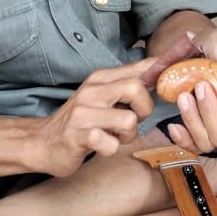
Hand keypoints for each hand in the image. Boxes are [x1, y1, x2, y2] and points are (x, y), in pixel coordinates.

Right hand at [35, 61, 156, 175]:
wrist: (41, 142)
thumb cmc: (79, 120)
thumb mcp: (101, 95)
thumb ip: (127, 83)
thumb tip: (159, 69)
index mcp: (101, 79)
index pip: (139, 67)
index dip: (162, 71)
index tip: (175, 77)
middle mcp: (92, 91)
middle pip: (136, 89)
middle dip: (144, 110)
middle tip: (133, 120)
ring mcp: (83, 113)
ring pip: (129, 121)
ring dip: (128, 136)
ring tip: (114, 136)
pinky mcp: (77, 136)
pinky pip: (110, 144)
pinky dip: (111, 149)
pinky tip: (101, 146)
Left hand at [166, 26, 216, 155]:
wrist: (193, 41)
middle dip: (211, 113)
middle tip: (201, 86)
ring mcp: (216, 123)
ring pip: (208, 141)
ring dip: (193, 119)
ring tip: (185, 94)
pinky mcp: (197, 125)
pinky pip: (191, 145)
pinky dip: (182, 138)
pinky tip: (175, 125)